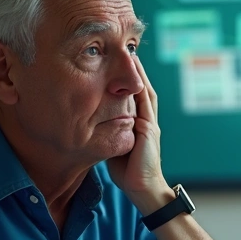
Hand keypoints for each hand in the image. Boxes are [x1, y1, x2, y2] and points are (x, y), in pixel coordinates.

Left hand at [107, 55, 173, 211]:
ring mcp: (150, 124)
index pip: (134, 95)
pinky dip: (140, 91)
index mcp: (139, 123)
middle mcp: (147, 120)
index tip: (119, 60)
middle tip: (128, 50)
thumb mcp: (114, 145)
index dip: (129, 78)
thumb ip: (108, 131)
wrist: (143, 189)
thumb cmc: (127, 171)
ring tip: (133, 57)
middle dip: (136, 70)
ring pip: (146, 93)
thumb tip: (90, 120)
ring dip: (140, 75)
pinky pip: (145, 106)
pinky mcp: (148, 130)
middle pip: (142, 88)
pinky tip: (135, 79)